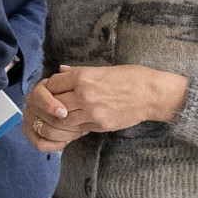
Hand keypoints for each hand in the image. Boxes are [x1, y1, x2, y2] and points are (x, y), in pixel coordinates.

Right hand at [24, 77, 80, 152]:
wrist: (84, 106)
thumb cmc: (83, 93)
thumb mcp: (79, 80)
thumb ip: (70, 74)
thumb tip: (62, 69)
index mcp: (41, 89)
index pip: (38, 96)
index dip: (49, 104)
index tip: (64, 112)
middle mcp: (32, 103)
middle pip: (40, 115)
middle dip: (61, 123)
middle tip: (80, 125)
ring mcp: (31, 118)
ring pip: (42, 129)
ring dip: (61, 134)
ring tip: (78, 132)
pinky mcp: (33, 133)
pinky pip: (38, 142)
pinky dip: (52, 144)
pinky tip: (66, 142)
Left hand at [25, 65, 188, 150]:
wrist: (152, 94)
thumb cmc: (130, 77)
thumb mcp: (102, 69)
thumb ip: (78, 72)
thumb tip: (61, 71)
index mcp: (83, 76)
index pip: (52, 84)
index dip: (48, 87)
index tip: (51, 90)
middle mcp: (84, 94)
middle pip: (52, 103)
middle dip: (45, 106)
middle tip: (44, 108)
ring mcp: (91, 111)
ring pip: (61, 120)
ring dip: (54, 120)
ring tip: (53, 119)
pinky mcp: (99, 125)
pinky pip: (75, 129)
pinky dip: (68, 128)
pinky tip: (67, 126)